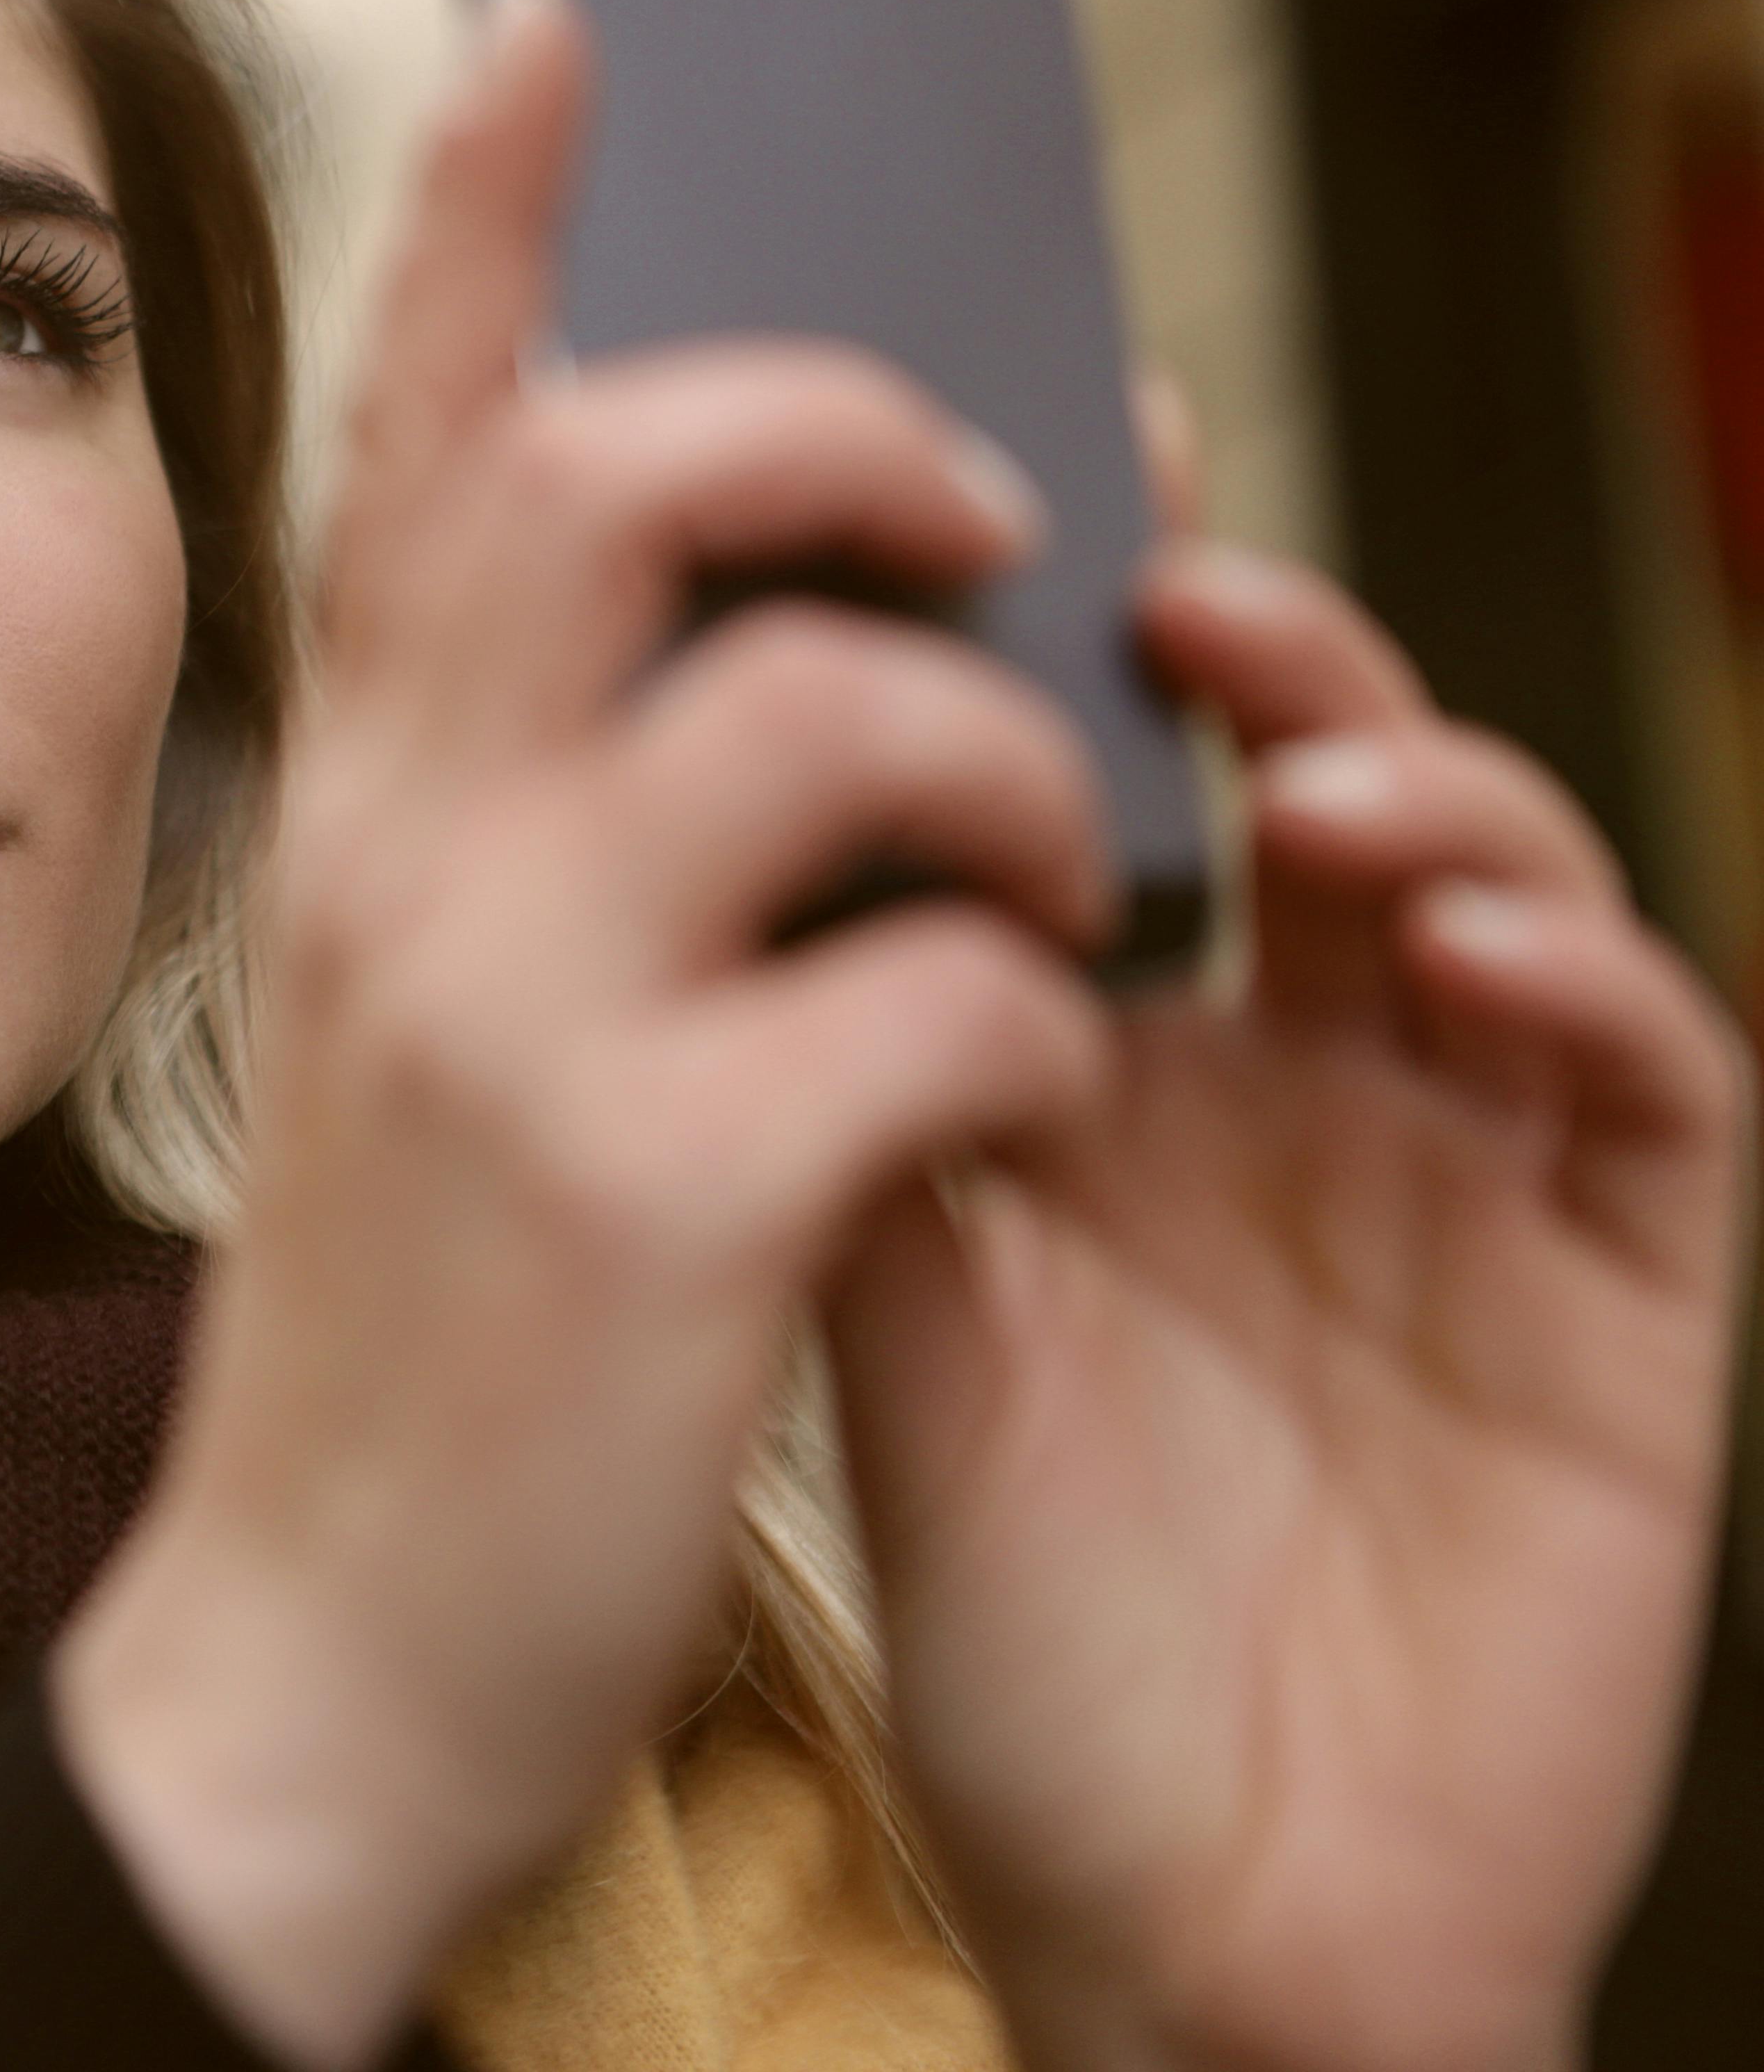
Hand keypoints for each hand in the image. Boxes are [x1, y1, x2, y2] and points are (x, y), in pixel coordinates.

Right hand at [58, 0, 1122, 2064]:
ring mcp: (515, 1025)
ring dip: (1023, 772)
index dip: (483, 205)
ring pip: (835, 716)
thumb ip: (534, 814)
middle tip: (985, 507)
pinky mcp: (655, 1201)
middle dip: (848, 429)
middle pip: (619, 475)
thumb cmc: (411, 1315)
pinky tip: (1009, 1106)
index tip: (561, 13)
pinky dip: (1043, 1032)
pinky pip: (953, 1006)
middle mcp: (403, 868)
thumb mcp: (418, 1015)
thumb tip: (770, 632)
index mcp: (353, 812)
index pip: (399, 436)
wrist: (300, 1657)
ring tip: (1059, 887)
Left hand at [831, 532, 1751, 2071]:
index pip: (1118, 788)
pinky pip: (1646, 1083)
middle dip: (1265, 644)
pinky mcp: (1622, 1299)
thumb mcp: (890, 1326)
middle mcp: (1300, 1090)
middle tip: (1164, 574)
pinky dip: (1580, 981)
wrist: (1181, 1928)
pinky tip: (1466, 952)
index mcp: (1115, 1072)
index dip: (1088, 624)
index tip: (1004, 466)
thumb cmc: (1027, 1644)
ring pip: (1498, 881)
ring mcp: (1472, 1179)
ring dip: (1420, 786)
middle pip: (1314, 778)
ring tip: (1299, 774)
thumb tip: (746, 826)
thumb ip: (850, 1087)